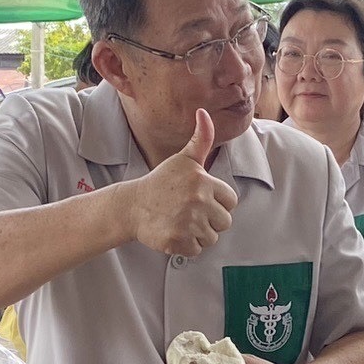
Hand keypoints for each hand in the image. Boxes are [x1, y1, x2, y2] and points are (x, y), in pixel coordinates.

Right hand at [119, 107, 238, 256]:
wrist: (133, 206)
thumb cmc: (161, 182)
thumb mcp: (183, 159)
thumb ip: (201, 139)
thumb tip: (204, 112)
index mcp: (203, 181)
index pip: (231, 201)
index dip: (217, 202)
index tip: (198, 198)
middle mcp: (198, 201)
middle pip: (225, 222)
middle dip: (210, 220)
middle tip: (189, 212)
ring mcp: (188, 222)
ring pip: (212, 238)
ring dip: (198, 233)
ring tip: (180, 221)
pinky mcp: (178, 241)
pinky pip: (197, 250)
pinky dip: (187, 246)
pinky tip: (174, 232)